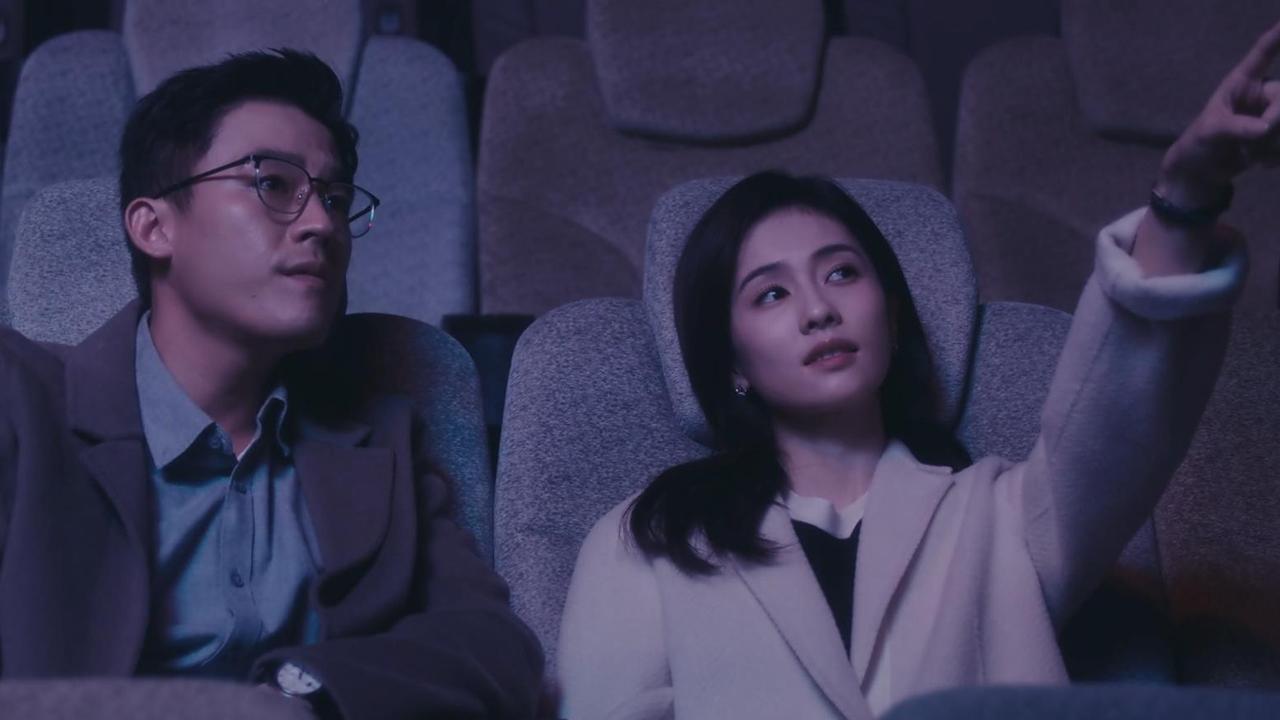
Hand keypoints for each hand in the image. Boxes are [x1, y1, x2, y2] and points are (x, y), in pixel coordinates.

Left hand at [1158, 19, 1279, 204]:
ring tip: (1250, 154)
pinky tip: (1262, 163)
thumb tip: (1265, 128)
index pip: (1262, 54)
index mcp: (1242, 83)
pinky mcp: (1277, 136)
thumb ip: (1235, 127)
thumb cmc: (1198, 144)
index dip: (1276, 37)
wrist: (1202, 173)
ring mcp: (1272, 115)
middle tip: (1256, 141)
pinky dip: (1277, 155)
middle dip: (1276, 122)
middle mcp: (1262, 94)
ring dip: (1273, 145)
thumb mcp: (1210, 133)